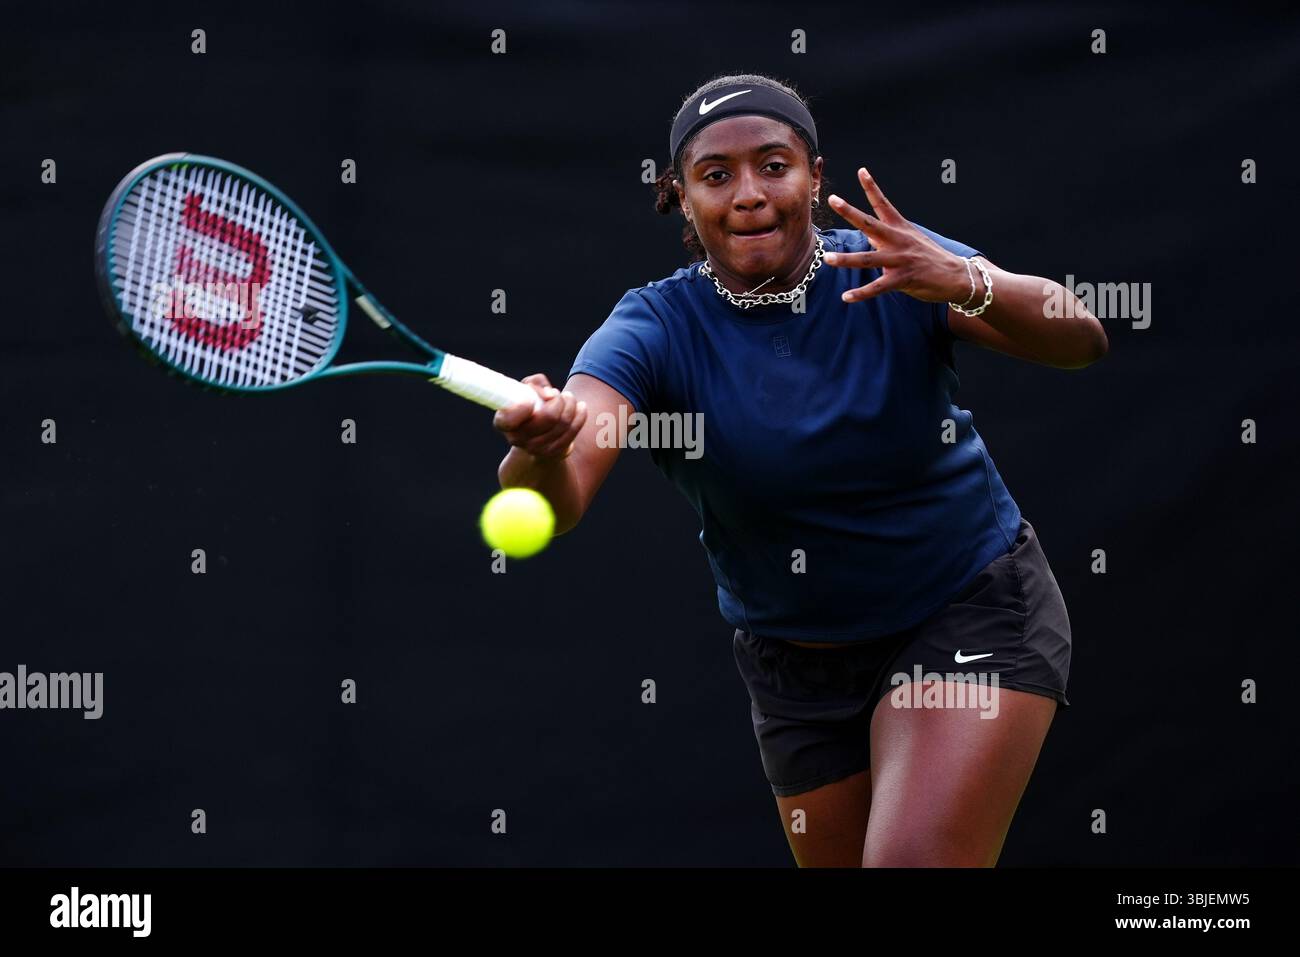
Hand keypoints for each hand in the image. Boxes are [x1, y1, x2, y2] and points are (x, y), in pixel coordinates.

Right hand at [492, 373, 587, 460]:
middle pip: (548, 417)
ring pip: (563, 423)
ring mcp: (535, 448)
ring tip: (569, 397)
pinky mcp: (553, 453)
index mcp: (503, 422)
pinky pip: (573, 432)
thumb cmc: (529, 405)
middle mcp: (517, 439)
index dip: (522, 408)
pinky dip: (580, 416)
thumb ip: (535, 383)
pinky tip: (582, 407)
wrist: (535, 433)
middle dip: (559, 400)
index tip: (531, 400)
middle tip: (558, 394)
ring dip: (570, 404)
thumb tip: (549, 394)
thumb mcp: (526, 390)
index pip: (509, 419)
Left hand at [823, 167, 971, 304]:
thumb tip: (868, 236)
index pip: (883, 204)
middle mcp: (898, 240)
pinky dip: (861, 293)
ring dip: (846, 259)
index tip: (861, 170)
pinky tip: (846, 297)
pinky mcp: (903, 279)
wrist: (956, 275)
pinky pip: (877, 288)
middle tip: (833, 199)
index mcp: (900, 228)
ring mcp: (900, 260)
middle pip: (870, 224)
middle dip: (851, 212)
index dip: (872, 187)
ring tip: (828, 258)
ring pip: (868, 259)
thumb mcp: (911, 240)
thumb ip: (887, 238)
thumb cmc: (930, 258)